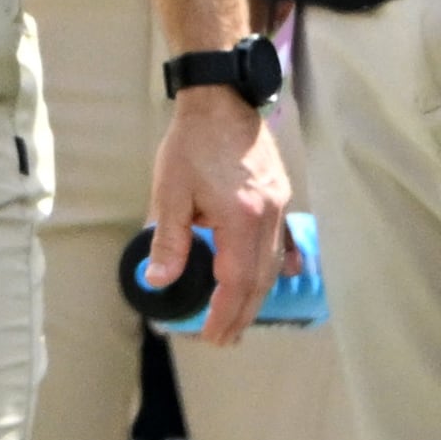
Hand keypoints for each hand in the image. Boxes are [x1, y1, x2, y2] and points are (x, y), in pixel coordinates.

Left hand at [146, 89, 291, 343]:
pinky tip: (278, 278)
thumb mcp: (170, 192)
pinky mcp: (282, 196)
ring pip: (274, 264)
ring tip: (239, 318)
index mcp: (242, 218)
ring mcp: (281, 207)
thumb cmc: (191, 143)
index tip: (211, 336)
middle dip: (241, 313)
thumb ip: (167, 239)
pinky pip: (284, 242)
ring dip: (257, 294)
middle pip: (259, 280)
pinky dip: (277, 265)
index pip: (235, 281)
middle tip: (223, 338)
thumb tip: (156, 280)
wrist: (222, 101)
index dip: (224, 313)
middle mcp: (269, 217)